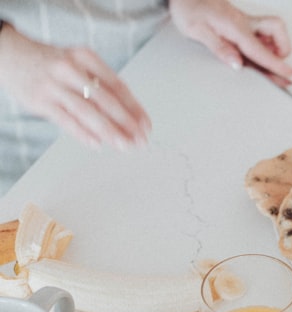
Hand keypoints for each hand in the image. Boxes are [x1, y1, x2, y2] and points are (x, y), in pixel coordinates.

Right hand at [0, 24, 149, 149]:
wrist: (9, 55)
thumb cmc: (51, 64)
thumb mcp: (78, 64)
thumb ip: (100, 86)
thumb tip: (129, 116)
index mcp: (85, 57)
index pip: (118, 86)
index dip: (135, 108)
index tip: (146, 125)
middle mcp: (70, 68)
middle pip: (105, 100)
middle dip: (127, 123)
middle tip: (140, 139)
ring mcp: (53, 85)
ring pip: (87, 112)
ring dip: (109, 131)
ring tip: (124, 145)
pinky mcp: (39, 101)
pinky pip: (66, 121)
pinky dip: (83, 134)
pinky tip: (98, 144)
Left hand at [168, 0, 291, 83]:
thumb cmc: (188, 9)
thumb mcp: (197, 30)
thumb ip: (220, 48)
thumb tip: (237, 64)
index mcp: (235, 26)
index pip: (260, 49)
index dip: (275, 63)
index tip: (288, 73)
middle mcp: (244, 23)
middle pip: (277, 31)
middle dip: (283, 48)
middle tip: (279, 66)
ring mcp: (245, 22)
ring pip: (272, 31)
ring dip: (274, 46)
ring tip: (264, 61)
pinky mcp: (242, 24)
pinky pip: (260, 35)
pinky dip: (263, 45)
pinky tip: (252, 53)